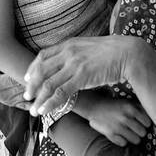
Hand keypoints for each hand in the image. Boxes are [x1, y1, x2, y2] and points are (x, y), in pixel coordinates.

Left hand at [23, 36, 144, 115]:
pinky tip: (45, 111)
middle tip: (27, 96)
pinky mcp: (82, 77)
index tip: (27, 78)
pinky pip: (60, 92)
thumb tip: (69, 62)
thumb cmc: (112, 52)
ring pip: (48, 84)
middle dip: (31, 85)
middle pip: (41, 70)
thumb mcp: (89, 47)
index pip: (43, 56)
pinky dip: (50, 103)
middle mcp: (68, 53)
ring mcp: (74, 65)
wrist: (128, 53)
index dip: (32, 68)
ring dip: (38, 98)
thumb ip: (76, 53)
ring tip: (33, 110)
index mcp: (69, 44)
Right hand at [80, 93, 150, 146]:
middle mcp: (125, 118)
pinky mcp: (110, 134)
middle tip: (135, 129)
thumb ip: (141, 109)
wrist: (95, 107)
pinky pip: (124, 144)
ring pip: (136, 140)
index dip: (145, 124)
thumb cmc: (115, 105)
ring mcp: (118, 127)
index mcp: (131, 108)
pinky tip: (120, 135)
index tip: (141, 123)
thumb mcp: (128, 102)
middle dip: (140, 132)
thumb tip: (155, 118)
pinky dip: (123, 141)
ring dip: (133, 138)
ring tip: (129, 133)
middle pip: (143, 133)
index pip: (148, 123)